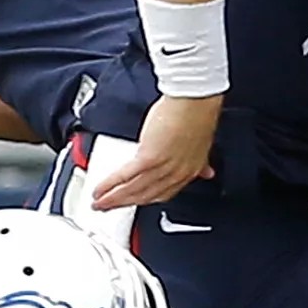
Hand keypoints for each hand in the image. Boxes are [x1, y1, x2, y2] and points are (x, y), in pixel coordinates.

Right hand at [90, 93, 219, 210]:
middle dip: (125, 204)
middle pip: (146, 197)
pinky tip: (101, 189)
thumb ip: (200, 162)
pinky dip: (111, 185)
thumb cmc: (198, 113)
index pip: (164, 194)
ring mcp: (163, 168)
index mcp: (189, 172)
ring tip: (99, 202)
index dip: (146, 200)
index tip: (134, 202)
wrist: (195, 100)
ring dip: (114, 199)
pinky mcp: (149, 158)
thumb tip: (207, 172)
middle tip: (109, 208)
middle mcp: (176, 174)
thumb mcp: (203, 145)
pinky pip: (126, 176)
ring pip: (134, 190)